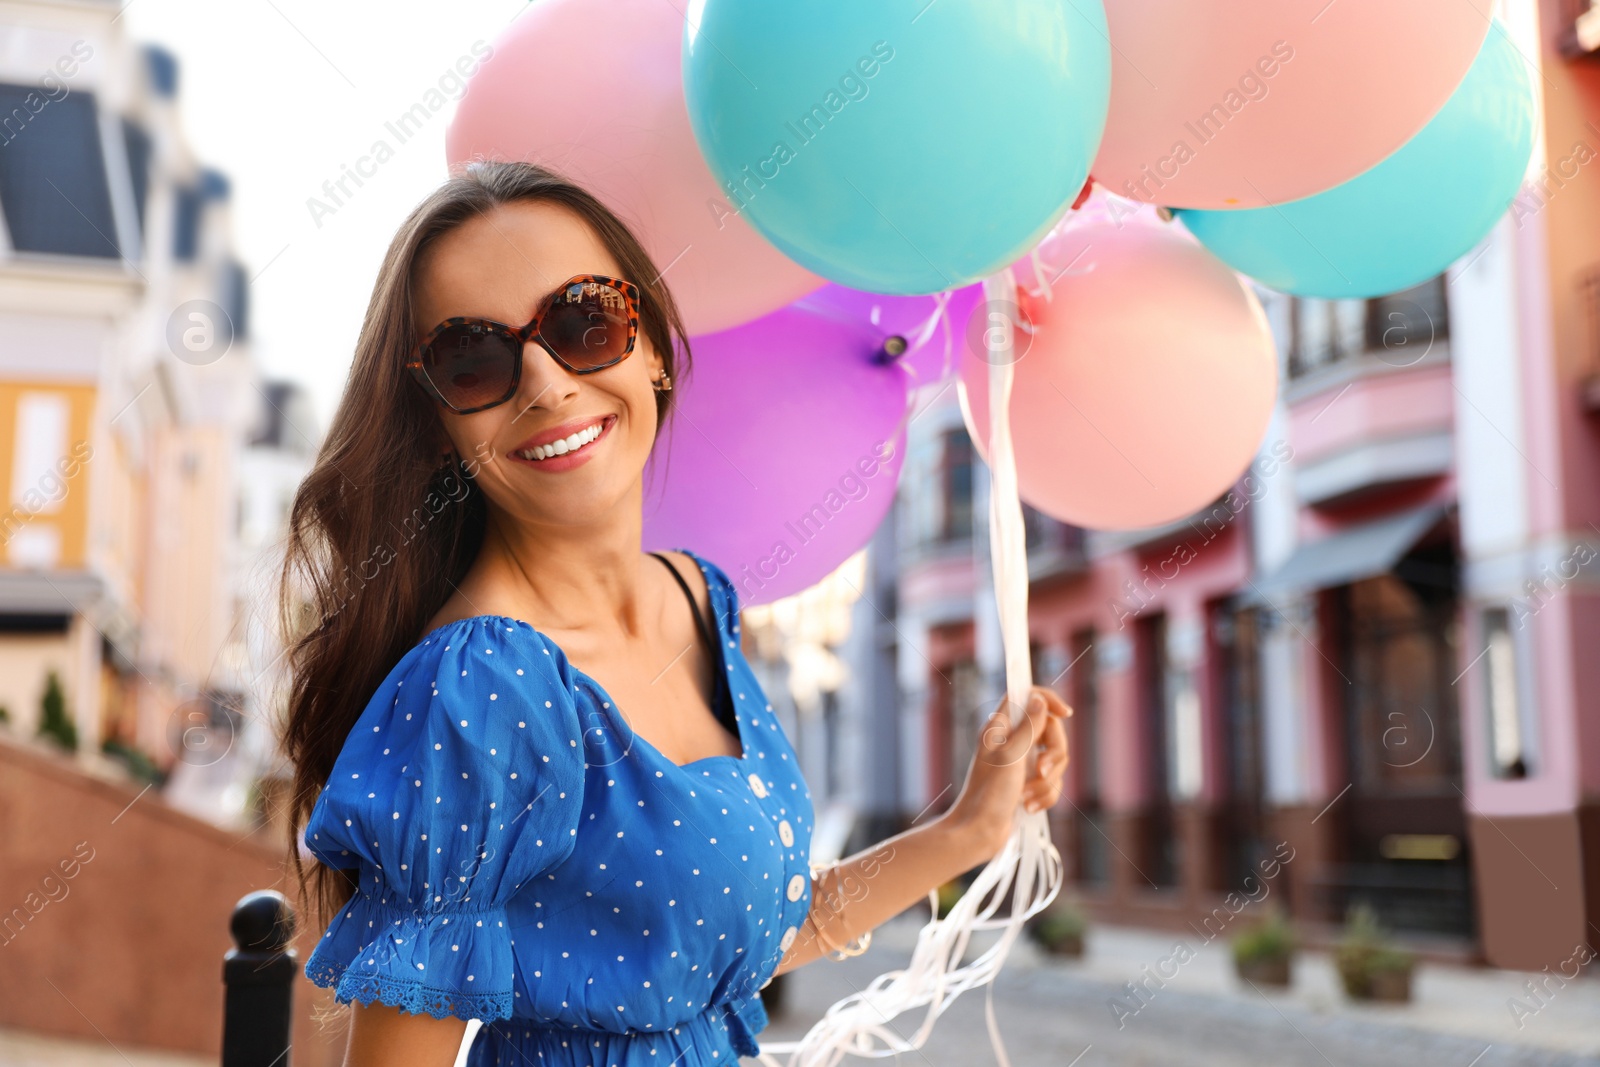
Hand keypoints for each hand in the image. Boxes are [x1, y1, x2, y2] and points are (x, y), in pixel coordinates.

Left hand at [945, 685, 1071, 861]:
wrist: (979, 832)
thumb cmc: (988, 794)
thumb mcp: (1010, 757)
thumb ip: (1028, 727)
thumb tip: (1038, 699)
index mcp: (1001, 728)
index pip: (1027, 697)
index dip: (1048, 700)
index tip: (1065, 714)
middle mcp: (1012, 742)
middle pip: (1051, 732)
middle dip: (1053, 755)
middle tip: (1041, 772)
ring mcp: (1022, 763)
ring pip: (1055, 760)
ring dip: (1047, 782)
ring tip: (1027, 797)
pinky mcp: (1029, 783)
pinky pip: (1052, 782)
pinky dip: (1045, 795)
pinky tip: (1028, 807)